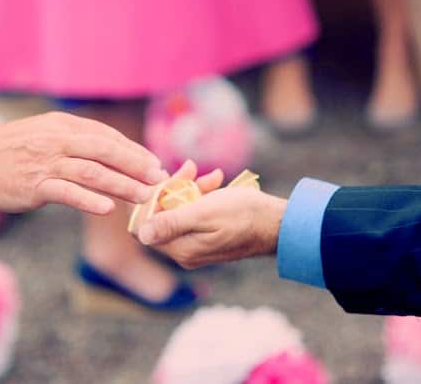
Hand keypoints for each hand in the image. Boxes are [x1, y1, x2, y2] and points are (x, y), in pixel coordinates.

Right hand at [0, 111, 167, 214]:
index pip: (106, 135)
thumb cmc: (7, 151)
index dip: (133, 150)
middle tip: (160, 178)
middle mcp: (57, 140)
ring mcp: (46, 162)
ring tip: (144, 195)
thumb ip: (71, 141)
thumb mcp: (41, 134)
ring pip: (93, 172)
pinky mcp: (35, 185)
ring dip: (123, 184)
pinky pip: (68, 193)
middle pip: (106, 150)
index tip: (153, 163)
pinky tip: (108, 208)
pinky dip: (90, 200)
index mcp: (61, 125)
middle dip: (137, 164)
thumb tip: (104, 152)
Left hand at [136, 180, 286, 268]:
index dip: (147, 201)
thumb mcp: (205, 213)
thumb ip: (171, 223)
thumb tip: (141, 234)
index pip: (144, 226)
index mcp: (181, 248)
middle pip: (162, 216)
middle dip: (173, 189)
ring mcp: (196, 244)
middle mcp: (185, 251)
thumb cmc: (245, 215)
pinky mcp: (207, 236)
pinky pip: (194, 213)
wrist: (279, 224)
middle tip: (189, 169)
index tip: (158, 179)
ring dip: (191, 188)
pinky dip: (202, 195)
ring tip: (209, 175)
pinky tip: (217, 181)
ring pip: (179, 210)